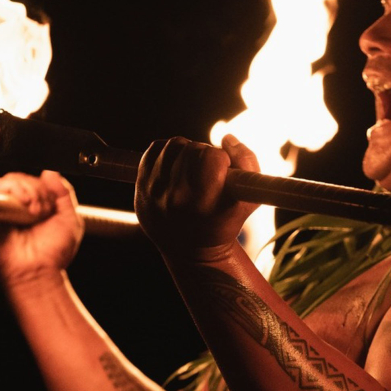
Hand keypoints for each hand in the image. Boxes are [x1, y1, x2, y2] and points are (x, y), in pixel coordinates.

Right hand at [0, 170, 83, 285]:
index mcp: (33, 205)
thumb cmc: (53, 253)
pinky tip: (21, 209)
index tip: (50, 204)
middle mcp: (16, 207)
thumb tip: (50, 173)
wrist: (40, 272)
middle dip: (34, 189)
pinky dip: (8, 195)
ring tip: (32, 210)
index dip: (43, 186)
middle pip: (18, 178)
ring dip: (24, 191)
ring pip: (5, 182)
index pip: (32, 180)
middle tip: (41, 209)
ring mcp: (2, 212)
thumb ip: (64, 193)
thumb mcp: (69, 218)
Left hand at [135, 135, 259, 258]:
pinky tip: (176, 168)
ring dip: (187, 151)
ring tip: (192, 170)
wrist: (190, 251)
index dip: (222, 159)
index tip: (224, 172)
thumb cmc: (225, 222)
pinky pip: (155, 148)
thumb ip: (247, 162)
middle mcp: (175, 198)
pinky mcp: (141, 186)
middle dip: (205, 155)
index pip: (212, 156)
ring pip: (174, 145)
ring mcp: (154, 192)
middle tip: (208, 172)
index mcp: (203, 203)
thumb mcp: (249, 199)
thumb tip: (226, 139)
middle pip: (193, 148)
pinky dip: (168, 153)